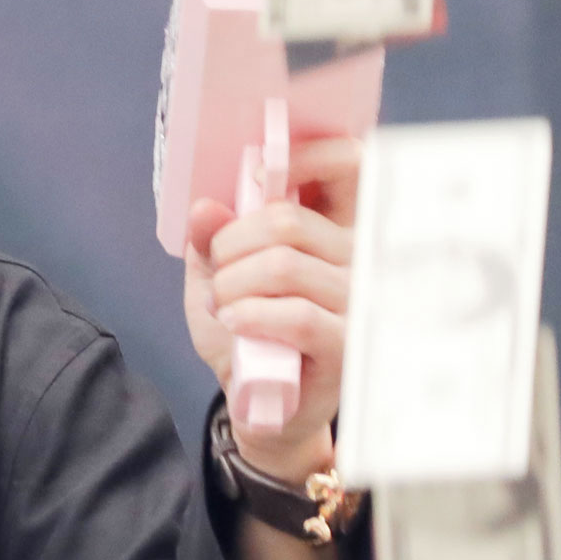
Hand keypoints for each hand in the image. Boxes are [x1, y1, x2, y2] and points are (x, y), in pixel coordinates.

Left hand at [181, 137, 358, 487]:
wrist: (259, 404)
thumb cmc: (247, 334)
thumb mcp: (217, 278)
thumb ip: (211, 240)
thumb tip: (203, 208)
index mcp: (334, 226)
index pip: (348, 163)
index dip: (305, 155)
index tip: (256, 177)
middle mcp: (357, 255)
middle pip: (287, 219)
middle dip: (230, 245)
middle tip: (218, 276)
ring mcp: (357, 300)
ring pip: (284, 264)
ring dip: (232, 286)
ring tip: (224, 308)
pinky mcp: (348, 344)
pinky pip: (296, 315)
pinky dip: (250, 315)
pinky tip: (235, 324)